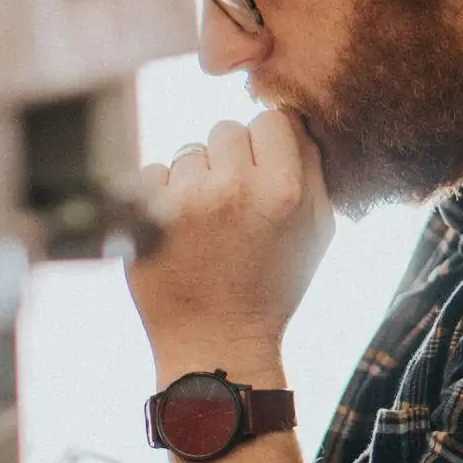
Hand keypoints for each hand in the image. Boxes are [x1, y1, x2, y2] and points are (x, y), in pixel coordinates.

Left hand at [129, 110, 332, 384]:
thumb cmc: (272, 289)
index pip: (273, 119)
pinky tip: (178, 230)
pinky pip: (154, 172)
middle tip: (235, 203)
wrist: (216, 344)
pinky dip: (163, 195)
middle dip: (232, 158)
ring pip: (189, 151)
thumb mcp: (317, 232)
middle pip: (228, 129)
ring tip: (206, 223)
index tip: (266, 170)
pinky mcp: (145, 213)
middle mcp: (233, 187)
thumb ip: (313, 171)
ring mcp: (185, 199)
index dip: (270, 142)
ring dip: (197, 177)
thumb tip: (295, 121)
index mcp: (284, 191)